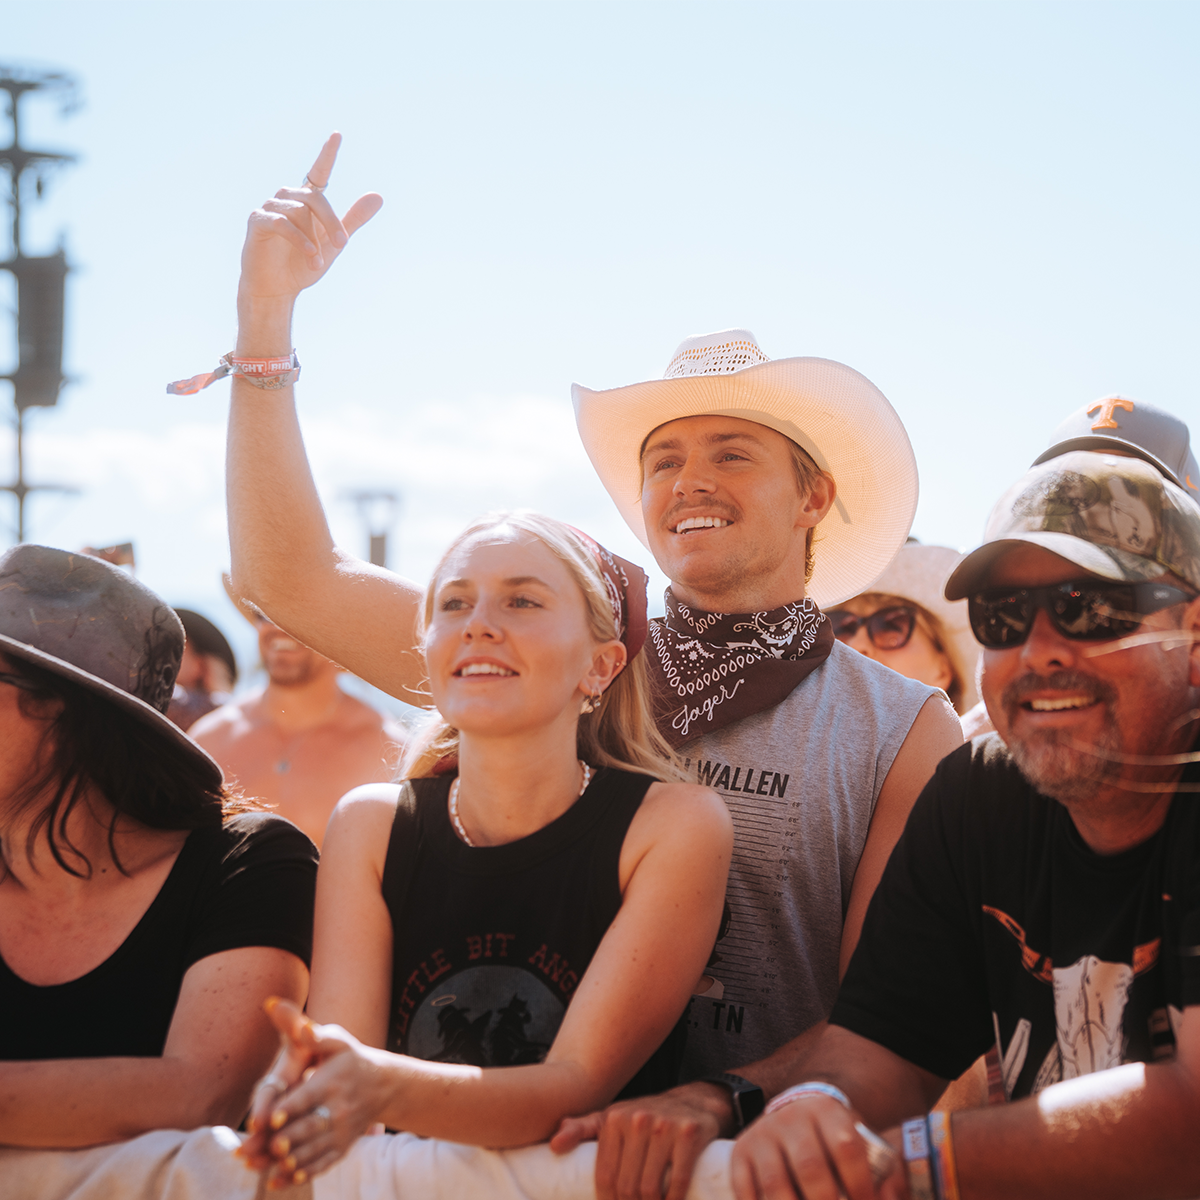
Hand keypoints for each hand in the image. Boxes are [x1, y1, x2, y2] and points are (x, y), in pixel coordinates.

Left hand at [236, 997, 392, 1187]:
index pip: (309, 1096)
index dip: (290, 1107)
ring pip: (315, 1149)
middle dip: (290, 1138)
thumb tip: (272, 1004)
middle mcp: (339, 1109)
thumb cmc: (350, 1058)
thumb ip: (307, 1030)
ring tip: (270, 1165)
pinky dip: (302, 1174)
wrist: (383, 1084)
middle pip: (311, 1126)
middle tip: (270, 1145)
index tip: (271, 1116)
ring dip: (292, 1160)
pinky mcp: (341, 1147)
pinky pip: (322, 1164)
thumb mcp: (335, 1040)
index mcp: (332, 1081)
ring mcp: (341, 1131)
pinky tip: (281, 1180)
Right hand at [238, 132, 382, 308]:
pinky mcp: (258, 221)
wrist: (277, 289)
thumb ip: (353, 220)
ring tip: (318, 262)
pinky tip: (311, 256)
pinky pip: (282, 223)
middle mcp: (288, 198)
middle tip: (343, 244)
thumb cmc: (303, 265)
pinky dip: (299, 240)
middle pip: (315, 197)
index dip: (327, 155)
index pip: (318, 173)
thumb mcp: (334, 244)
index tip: (337, 135)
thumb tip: (378, 196)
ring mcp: (270, 208)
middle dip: (331, 221)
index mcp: (307, 202)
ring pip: (299, 211)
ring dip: (313, 239)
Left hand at [550, 1082, 728, 1199]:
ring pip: (650, 1188)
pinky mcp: (689, 1134)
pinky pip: (678, 1181)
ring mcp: (665, 1126)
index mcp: (614, 1119)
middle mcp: (637, 1119)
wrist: (692, 1102)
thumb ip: (581, 1130)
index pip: (605, 1176)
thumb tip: (553, 1146)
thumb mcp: (611, 1119)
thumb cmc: (644, 1117)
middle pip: (627, 1186)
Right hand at [729, 1096, 906, 1199]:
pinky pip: (746, 1191)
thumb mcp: (858, 1139)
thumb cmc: (834, 1140)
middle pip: (811, 1168)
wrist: (794, 1114)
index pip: (846, 1148)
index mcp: (826, 1110)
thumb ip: (881, 1170)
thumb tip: (890, 1199)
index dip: (860, 1186)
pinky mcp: (740, 1153)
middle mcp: (791, 1118)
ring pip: (777, 1185)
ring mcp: (762, 1135)